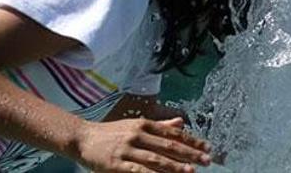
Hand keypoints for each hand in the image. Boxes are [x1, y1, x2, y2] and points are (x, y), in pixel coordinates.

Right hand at [76, 117, 211, 172]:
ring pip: (156, 159)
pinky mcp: (118, 165)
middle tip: (207, 160)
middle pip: (168, 145)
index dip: (191, 140)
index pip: (172, 133)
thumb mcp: (134, 125)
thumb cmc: (111, 133)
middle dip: (190, 154)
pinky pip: (139, 171)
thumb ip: (159, 125)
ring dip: (175, 166)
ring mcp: (127, 150)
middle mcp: (137, 135)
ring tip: (191, 171)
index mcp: (143, 124)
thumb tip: (181, 122)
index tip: (207, 147)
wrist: (82, 138)